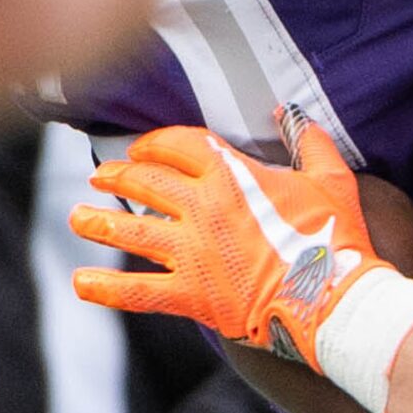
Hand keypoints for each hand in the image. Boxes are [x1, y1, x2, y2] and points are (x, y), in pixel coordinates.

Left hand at [70, 110, 390, 368]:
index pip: (180, 145)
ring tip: (77, 217)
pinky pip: (138, 290)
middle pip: (146, 182)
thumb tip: (288, 112)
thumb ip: (307, 139)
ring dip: (99, 222)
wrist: (332, 299)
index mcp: (232, 176)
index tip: (143, 148)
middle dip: (119, 175)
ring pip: (132, 230)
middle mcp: (203, 209)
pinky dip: (106, 288)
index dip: (156, 143)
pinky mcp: (191, 295)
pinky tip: (82, 283)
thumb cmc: (335, 239)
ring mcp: (192, 253)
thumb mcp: (331, 178)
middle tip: (100, 176)